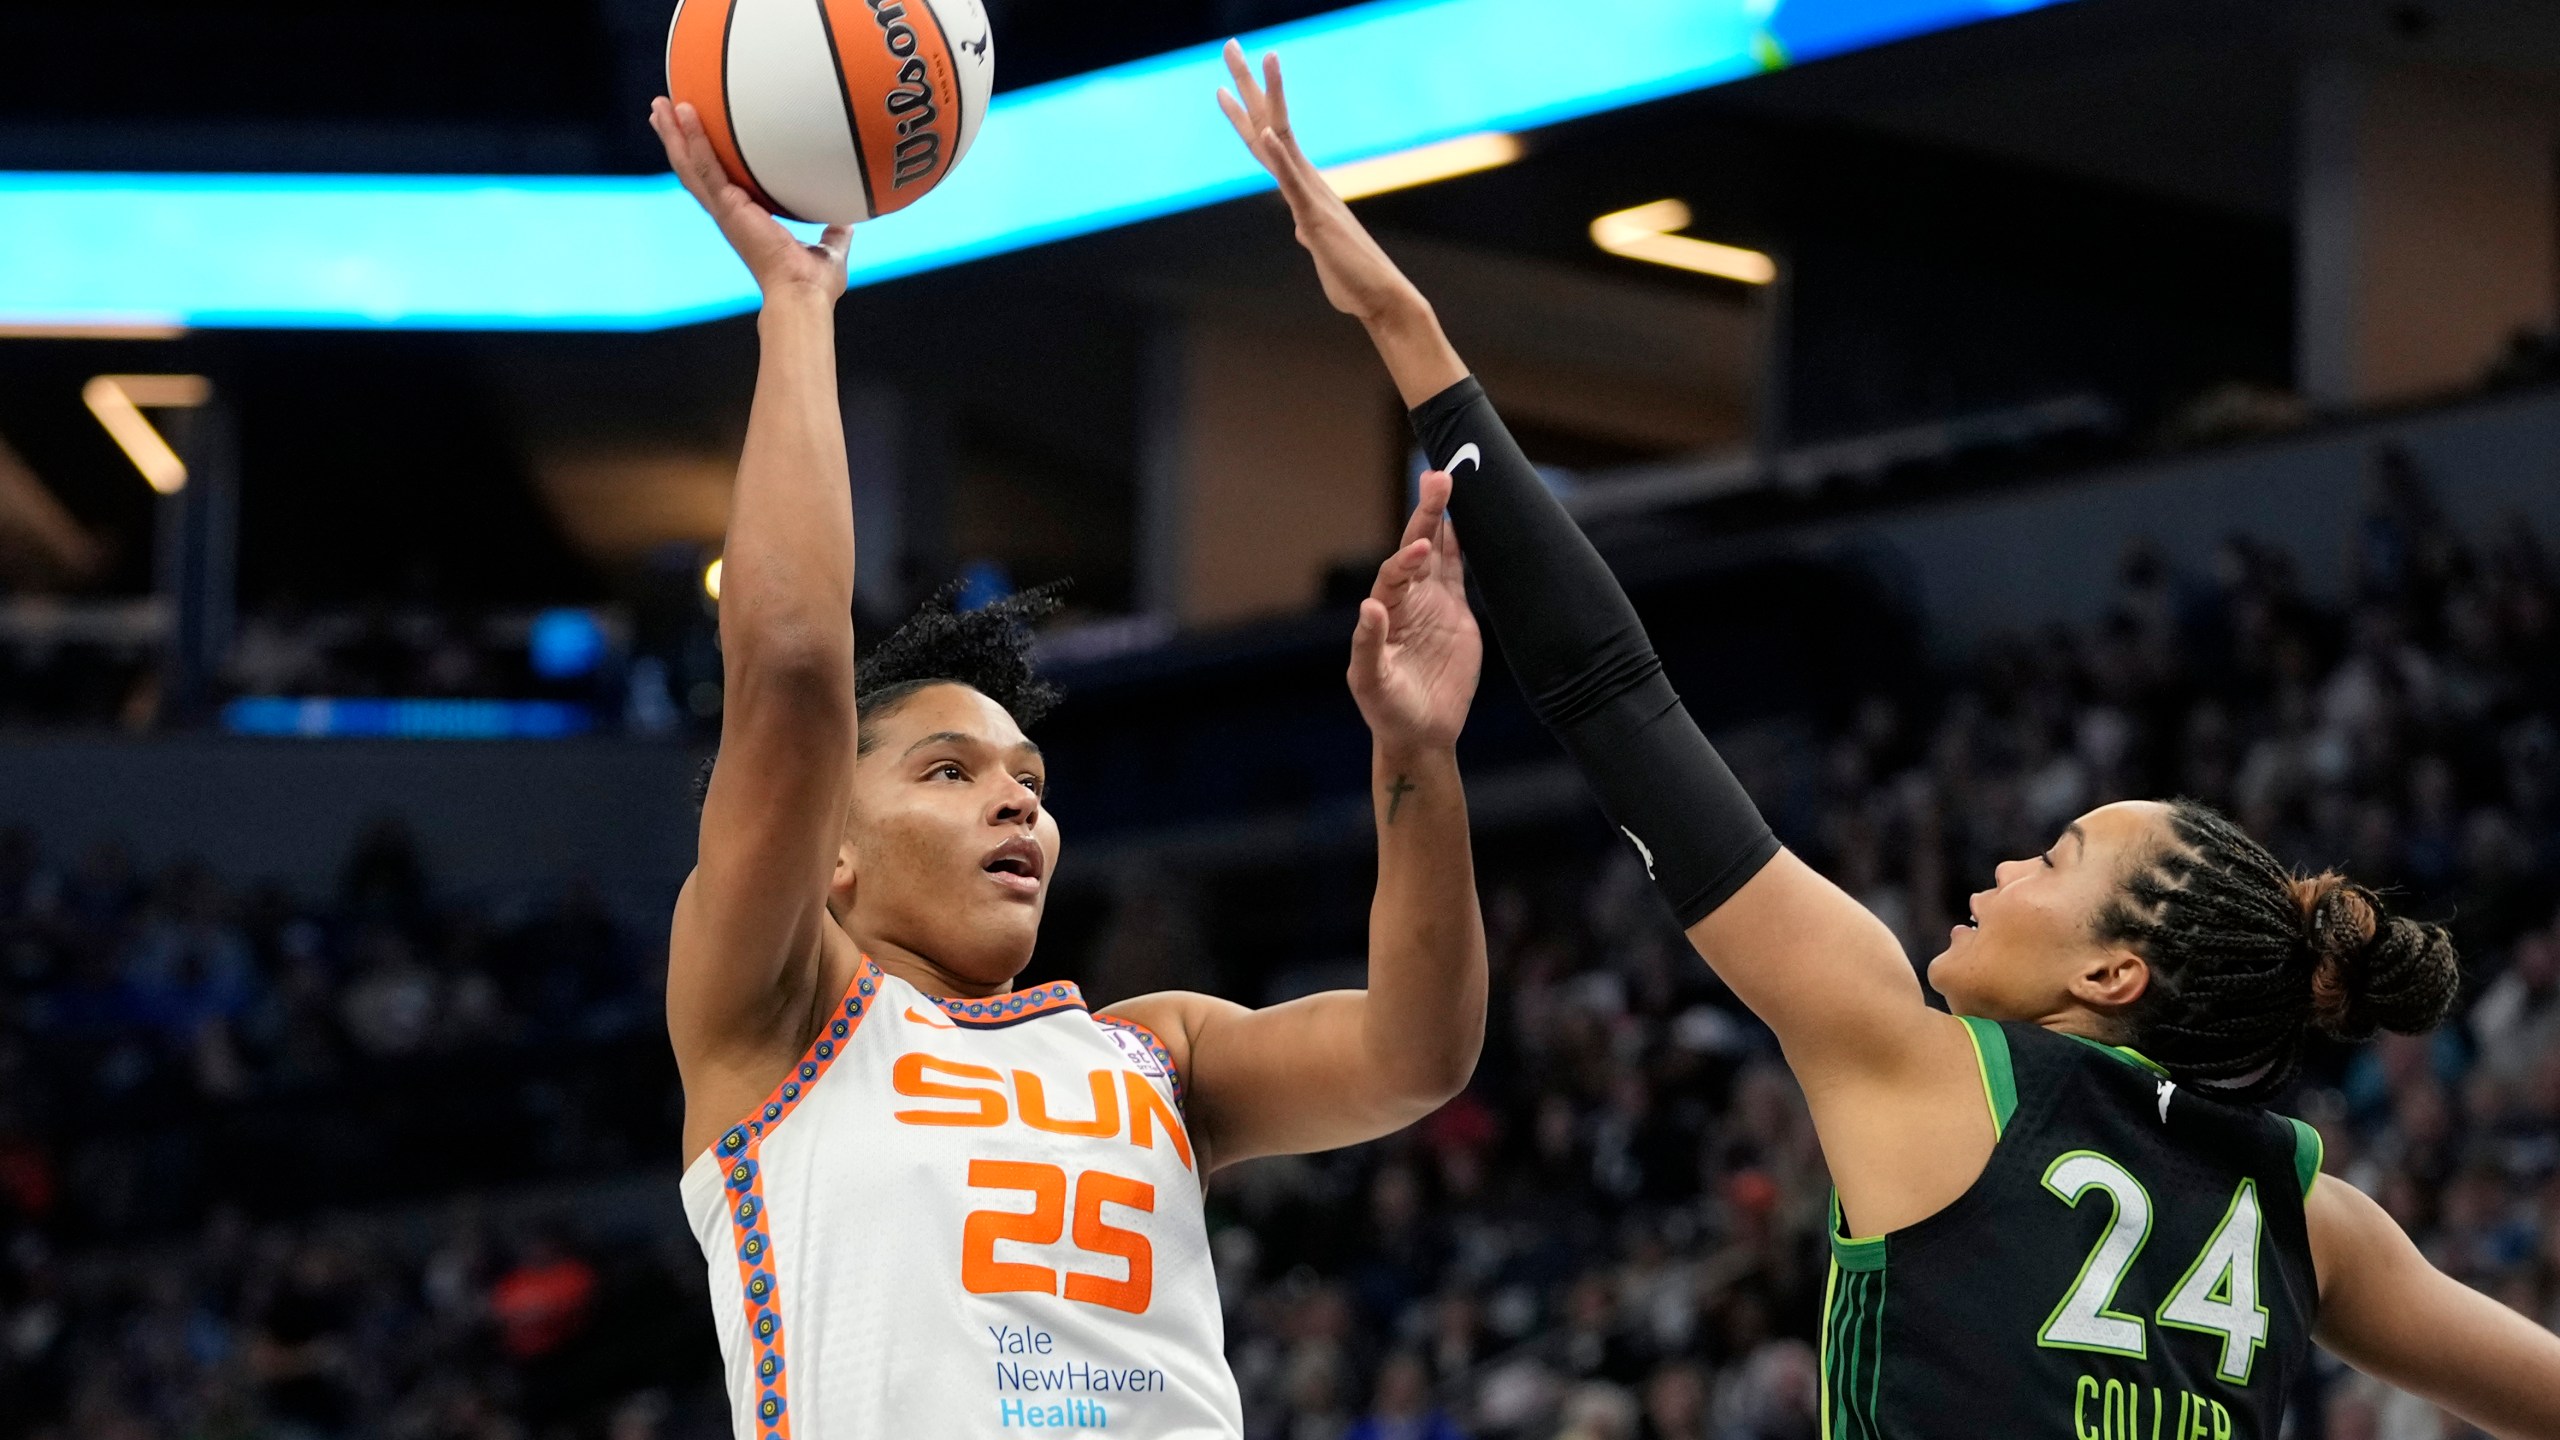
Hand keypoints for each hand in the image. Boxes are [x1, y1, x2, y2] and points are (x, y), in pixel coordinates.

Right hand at [650, 98, 851, 301]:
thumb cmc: (813, 284)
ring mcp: (724, 210)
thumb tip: (849, 222)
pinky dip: (693, 139)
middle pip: (692, 169)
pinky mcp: (727, 207)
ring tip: (660, 104)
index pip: (717, 182)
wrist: (804, 295)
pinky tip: (685, 113)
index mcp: (745, 219)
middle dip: (677, 139)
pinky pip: (705, 166)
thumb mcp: (829, 250)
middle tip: (662, 109)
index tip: (694, 136)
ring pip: (689, 165)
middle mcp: (728, 213)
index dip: (703, 159)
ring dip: (674, 133)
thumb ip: (835, 233)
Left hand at [1217, 43, 1424, 325]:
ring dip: (1269, 97)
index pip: (1267, 143)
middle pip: (1270, 124)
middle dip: (1248, 84)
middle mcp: (1307, 182)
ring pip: (1283, 138)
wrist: (1379, 298)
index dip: (1245, 112)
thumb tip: (1303, 229)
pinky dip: (1279, 156)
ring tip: (1258, 58)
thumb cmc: (1350, 277)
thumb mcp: (1320, 249)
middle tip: (1231, 46)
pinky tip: (1266, 132)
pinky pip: (1293, 183)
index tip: (1225, 85)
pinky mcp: (1315, 218)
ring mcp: (1311, 196)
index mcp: (1304, 189)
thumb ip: (1309, 232)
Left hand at [1349, 468, 1479, 752]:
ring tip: (1447, 480)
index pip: (1393, 576)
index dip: (1405, 560)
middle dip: (1425, 514)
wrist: (1421, 731)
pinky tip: (1463, 517)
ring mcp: (1432, 604)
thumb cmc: (1387, 710)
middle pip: (1415, 549)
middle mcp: (1406, 601)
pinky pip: (1458, 569)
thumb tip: (1370, 606)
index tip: (1421, 548)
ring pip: (1438, 551)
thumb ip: (1368, 645)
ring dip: (1442, 518)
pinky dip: (1460, 543)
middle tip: (1437, 478)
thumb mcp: (1371, 683)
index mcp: (1383, 614)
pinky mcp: (1456, 612)